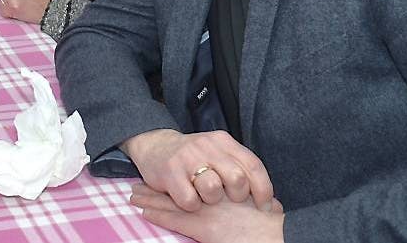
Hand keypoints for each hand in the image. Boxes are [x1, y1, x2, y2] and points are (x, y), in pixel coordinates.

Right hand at [121, 128, 274, 212]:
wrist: (154, 146)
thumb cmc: (194, 156)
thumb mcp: (218, 153)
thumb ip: (239, 167)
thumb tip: (270, 200)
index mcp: (223, 141)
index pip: (253, 165)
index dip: (263, 189)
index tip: (264, 205)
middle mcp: (206, 146)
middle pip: (236, 179)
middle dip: (237, 196)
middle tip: (228, 199)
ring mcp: (187, 158)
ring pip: (212, 190)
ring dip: (211, 200)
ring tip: (204, 196)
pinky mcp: (169, 172)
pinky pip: (189, 200)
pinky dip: (191, 205)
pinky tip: (187, 197)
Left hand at [130, 183, 284, 242]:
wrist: (272, 237)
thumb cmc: (271, 225)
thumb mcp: (263, 204)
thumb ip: (253, 195)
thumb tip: (264, 200)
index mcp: (224, 185)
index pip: (195, 176)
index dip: (179, 174)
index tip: (162, 169)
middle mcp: (212, 194)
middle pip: (178, 185)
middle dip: (158, 185)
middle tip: (139, 182)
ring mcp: (205, 210)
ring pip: (171, 201)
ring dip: (151, 199)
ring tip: (133, 195)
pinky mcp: (202, 227)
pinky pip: (175, 220)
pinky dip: (159, 216)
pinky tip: (143, 213)